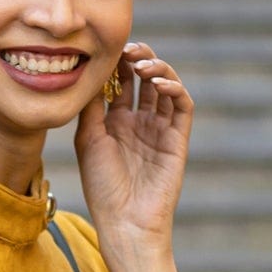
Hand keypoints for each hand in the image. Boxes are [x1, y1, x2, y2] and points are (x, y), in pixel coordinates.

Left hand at [73, 39, 193, 253]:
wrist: (125, 221)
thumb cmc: (102, 187)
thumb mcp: (89, 140)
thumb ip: (92, 107)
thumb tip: (91, 72)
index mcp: (117, 122)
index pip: (122, 82)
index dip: (118, 63)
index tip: (109, 49)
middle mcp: (140, 122)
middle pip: (145, 79)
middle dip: (139, 59)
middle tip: (129, 49)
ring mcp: (160, 130)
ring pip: (165, 87)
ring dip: (157, 69)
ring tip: (143, 63)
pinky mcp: (178, 139)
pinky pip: (182, 107)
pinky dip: (174, 89)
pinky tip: (158, 83)